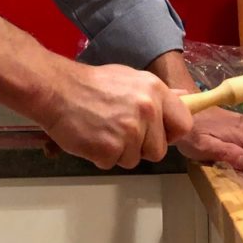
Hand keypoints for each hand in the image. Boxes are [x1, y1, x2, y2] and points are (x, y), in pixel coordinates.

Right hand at [42, 64, 193, 170]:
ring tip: (102, 130)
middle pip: (158, 150)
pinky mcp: (110, 149)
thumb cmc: (91, 84)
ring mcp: (129, 132)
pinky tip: (91, 137)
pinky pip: (112, 163)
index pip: (183, 124)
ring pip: (134, 159)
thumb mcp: (130, 79)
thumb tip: (186, 100)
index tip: (157, 133)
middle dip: (141, 146)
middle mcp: (147, 111)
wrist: (56, 89)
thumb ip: (157, 95)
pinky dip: (101, 156)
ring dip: (119, 151)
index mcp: (155, 91)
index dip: (170, 133)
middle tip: (119, 130)